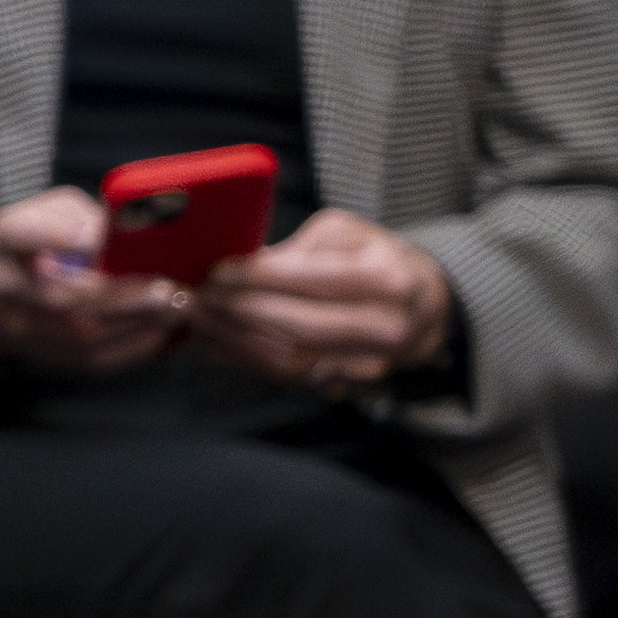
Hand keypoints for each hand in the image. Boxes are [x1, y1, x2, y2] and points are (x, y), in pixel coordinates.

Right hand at [0, 187, 181, 376]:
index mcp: (8, 241)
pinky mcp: (50, 358)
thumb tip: (112, 231)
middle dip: (123, 297)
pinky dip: (138, 347)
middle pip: (63, 299)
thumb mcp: (50, 211)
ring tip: (179, 309)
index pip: (21, 233)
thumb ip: (79, 215)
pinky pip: (98, 360)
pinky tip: (168, 331)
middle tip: (171, 290)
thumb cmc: (37, 244)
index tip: (95, 235)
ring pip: (85, 336)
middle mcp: (8, 289)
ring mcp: (26, 330)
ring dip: (139, 325)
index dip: (58, 234)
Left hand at [189, 207, 454, 388]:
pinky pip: (286, 376)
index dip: (265, 277)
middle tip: (196, 296)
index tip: (219, 270)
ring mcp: (368, 363)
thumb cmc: (374, 259)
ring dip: (234, 340)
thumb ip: (300, 248)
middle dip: (242, 311)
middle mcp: (387, 327)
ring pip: (291, 358)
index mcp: (392, 279)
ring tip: (195, 317)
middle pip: (304, 325)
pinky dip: (243, 358)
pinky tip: (211, 340)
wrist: (421, 308)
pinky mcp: (346, 383)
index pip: (321, 279)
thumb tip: (243, 265)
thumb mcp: (347, 234)